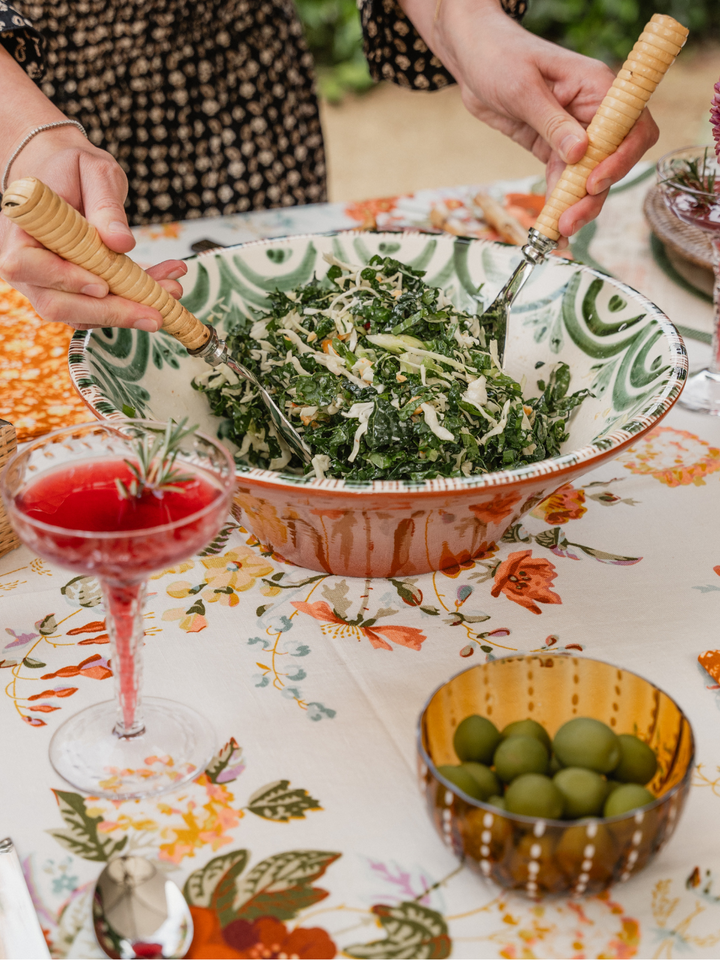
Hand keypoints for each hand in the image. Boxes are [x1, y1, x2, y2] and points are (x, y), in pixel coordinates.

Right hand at [0, 127, 185, 328]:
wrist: (63, 176)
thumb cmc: (72, 169)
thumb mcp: (94, 171)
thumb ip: (106, 205)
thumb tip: (122, 242)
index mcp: (20, 231)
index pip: (27, 266)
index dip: (63, 279)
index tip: (102, 285)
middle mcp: (28, 267)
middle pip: (57, 304)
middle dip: (110, 312)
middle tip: (155, 314)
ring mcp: (48, 285)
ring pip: (83, 314)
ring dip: (130, 311)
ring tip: (171, 291)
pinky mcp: (74, 293)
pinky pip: (102, 307)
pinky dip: (136, 300)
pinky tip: (166, 284)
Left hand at [404, 0, 658, 239]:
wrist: (472, 60)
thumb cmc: (500, 58)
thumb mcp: (523, 89)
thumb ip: (552, 123)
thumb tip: (579, 153)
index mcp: (597, 88)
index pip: (631, 126)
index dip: (622, 158)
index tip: (594, 181)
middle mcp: (592, 113)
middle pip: (613, 159)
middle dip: (595, 193)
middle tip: (569, 220)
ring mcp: (574, 133)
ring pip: (589, 176)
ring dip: (577, 204)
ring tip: (558, 229)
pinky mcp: (553, 148)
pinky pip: (563, 179)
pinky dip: (559, 200)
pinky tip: (551, 221)